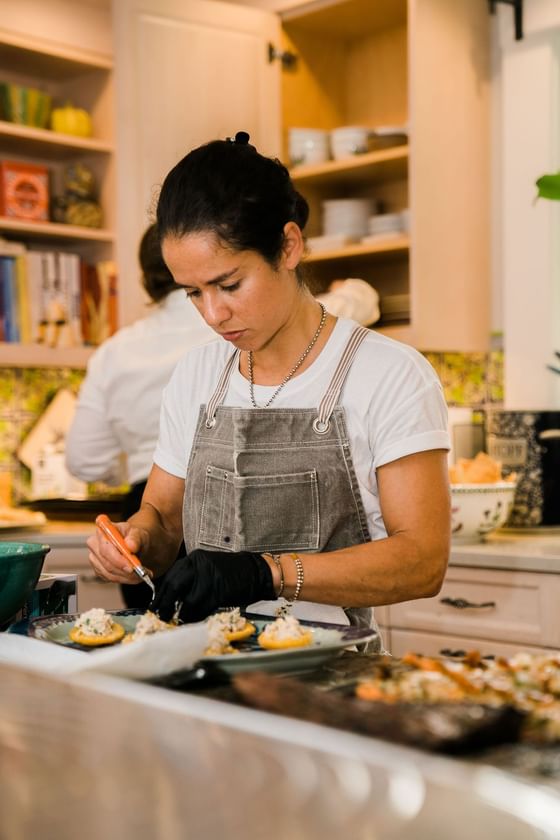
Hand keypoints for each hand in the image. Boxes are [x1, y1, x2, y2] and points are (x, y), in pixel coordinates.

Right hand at [87, 521, 151, 584]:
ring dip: (126, 577)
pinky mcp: (98, 569)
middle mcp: (94, 544)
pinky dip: (124, 579)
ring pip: (108, 573)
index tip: (131, 567)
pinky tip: (135, 577)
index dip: (117, 560)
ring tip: (141, 575)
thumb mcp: (138, 533)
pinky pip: (110, 578)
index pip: (106, 548)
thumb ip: (135, 538)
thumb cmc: (133, 536)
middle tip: (140, 573)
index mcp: (102, 531)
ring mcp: (95, 558)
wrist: (133, 544)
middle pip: (106, 563)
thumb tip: (131, 546)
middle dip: (124, 571)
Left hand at [152, 549, 274, 622]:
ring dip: (182, 615)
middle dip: (165, 605)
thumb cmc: (230, 573)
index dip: (160, 595)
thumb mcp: (205, 570)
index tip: (155, 607)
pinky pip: (203, 607)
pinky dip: (196, 617)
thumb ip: (189, 580)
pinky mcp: (220, 590)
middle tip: (162, 617)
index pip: (170, 578)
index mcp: (193, 560)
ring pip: (188, 601)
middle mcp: (199, 565)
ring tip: (179, 621)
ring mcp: (210, 577)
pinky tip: (194, 620)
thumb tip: (169, 600)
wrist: (255, 571)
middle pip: (174, 587)